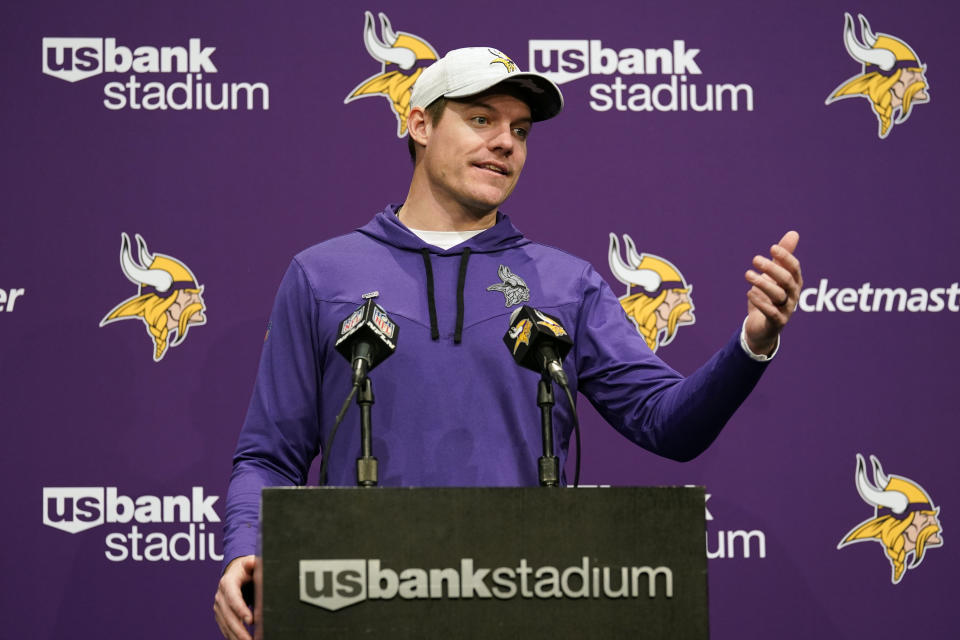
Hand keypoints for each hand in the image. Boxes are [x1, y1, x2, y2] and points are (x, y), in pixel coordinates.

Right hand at [214, 555, 255, 639]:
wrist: (236, 572)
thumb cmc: (247, 568)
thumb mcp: (251, 563)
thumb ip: (253, 563)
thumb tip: (252, 562)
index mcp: (228, 582)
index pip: (234, 598)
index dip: (241, 609)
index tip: (251, 620)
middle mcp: (220, 595)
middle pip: (228, 615)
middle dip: (239, 629)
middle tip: (250, 639)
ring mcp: (219, 606)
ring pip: (225, 624)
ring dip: (235, 636)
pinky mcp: (220, 614)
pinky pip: (225, 627)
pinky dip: (232, 636)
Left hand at [744, 231, 801, 354]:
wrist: (762, 327)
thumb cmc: (769, 298)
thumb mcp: (774, 276)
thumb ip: (783, 257)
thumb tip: (794, 233)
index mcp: (794, 283)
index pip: (794, 267)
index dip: (785, 257)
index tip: (771, 247)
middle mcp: (793, 296)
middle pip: (786, 280)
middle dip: (771, 268)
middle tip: (755, 259)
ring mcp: (787, 310)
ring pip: (778, 295)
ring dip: (762, 283)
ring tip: (748, 274)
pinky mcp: (777, 323)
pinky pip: (771, 312)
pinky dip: (761, 302)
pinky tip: (750, 293)